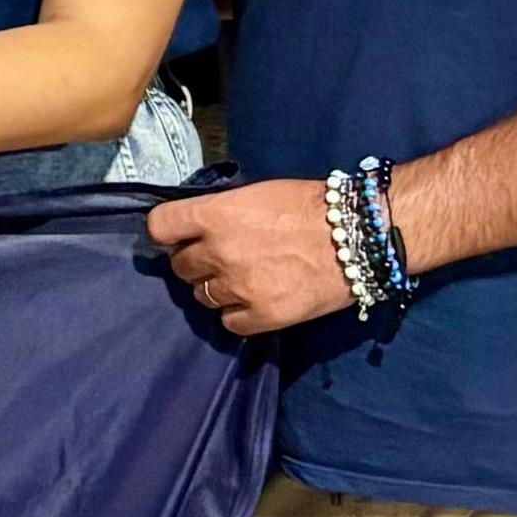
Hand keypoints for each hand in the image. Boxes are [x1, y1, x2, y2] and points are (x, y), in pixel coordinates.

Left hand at [148, 179, 349, 342]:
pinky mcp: (262, 317)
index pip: (159, 227)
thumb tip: (194, 229)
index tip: (177, 235)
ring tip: (244, 278)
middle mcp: (219, 252)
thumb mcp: (255, 194)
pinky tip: (256, 300)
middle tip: (221, 257)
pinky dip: (238, 314)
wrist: (357, 236)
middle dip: (196, 262)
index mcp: (216, 214)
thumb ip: (219, 213)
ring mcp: (239, 288)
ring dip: (216, 288)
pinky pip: (228, 323)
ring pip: (201, 296)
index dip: (168, 232)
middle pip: (180, 266)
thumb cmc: (308, 206)